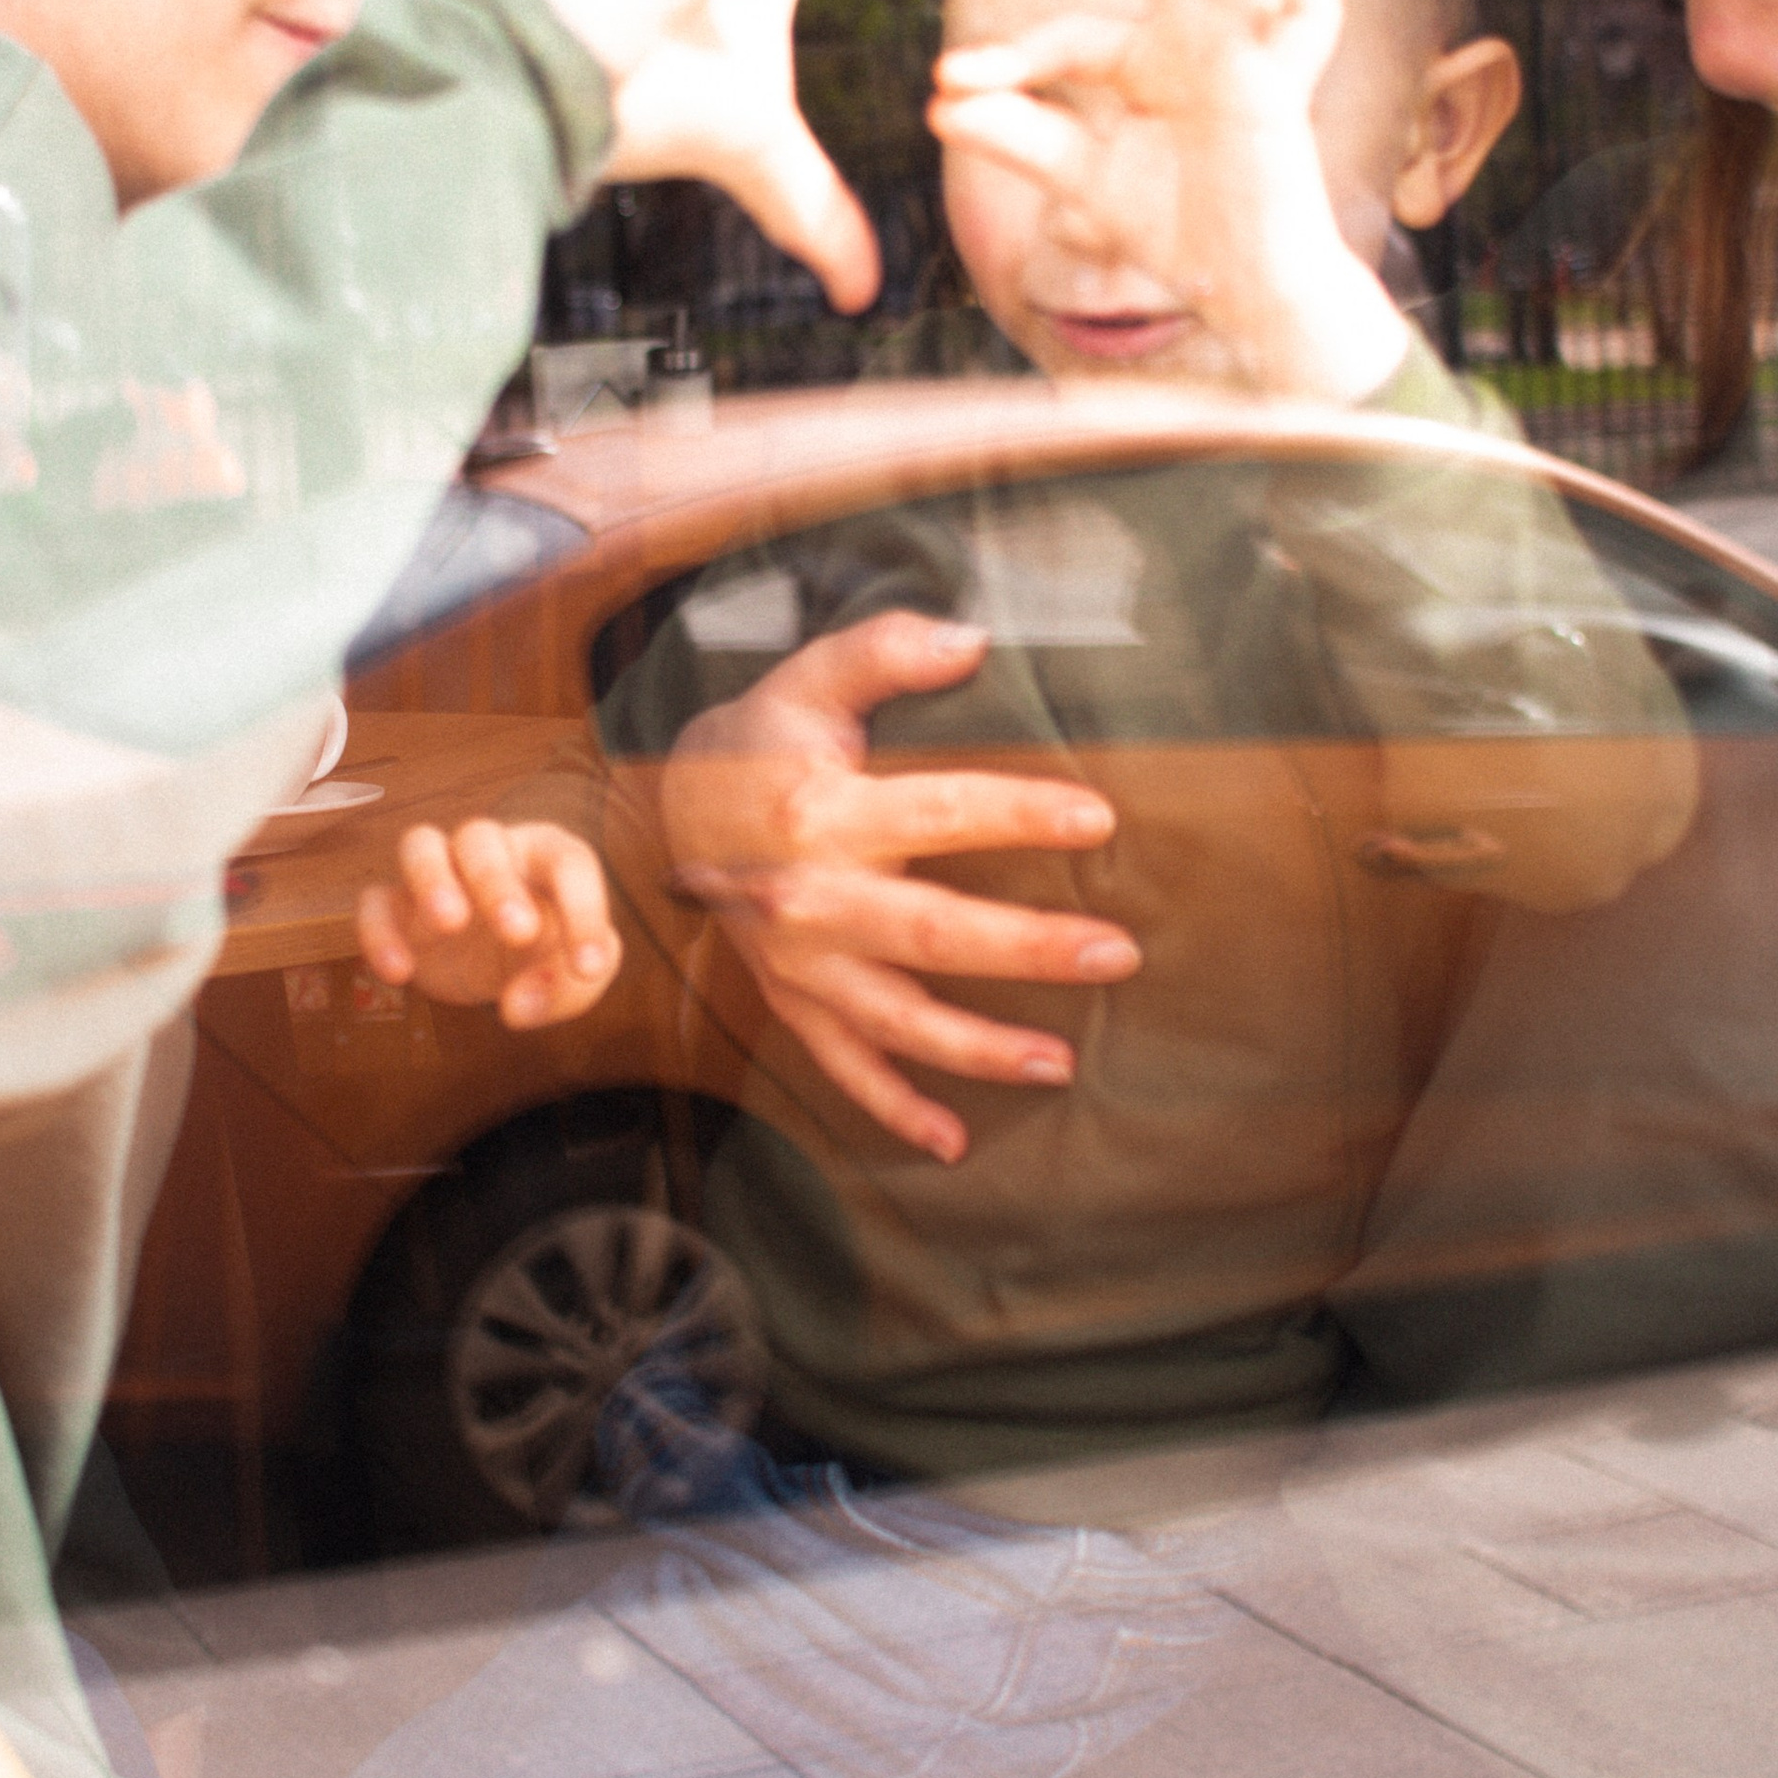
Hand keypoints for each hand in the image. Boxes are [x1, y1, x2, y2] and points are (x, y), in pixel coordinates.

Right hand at [356, 820, 619, 1030]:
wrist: (494, 965)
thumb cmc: (542, 954)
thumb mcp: (572, 977)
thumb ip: (563, 988)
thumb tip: (516, 1008)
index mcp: (546, 855)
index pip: (570, 863)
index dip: (585, 911)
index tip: (587, 967)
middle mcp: (490, 851)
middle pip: (482, 837)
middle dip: (499, 882)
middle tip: (519, 931)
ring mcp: (437, 872)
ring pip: (419, 843)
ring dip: (431, 878)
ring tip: (450, 924)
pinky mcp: (396, 904)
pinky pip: (374, 901)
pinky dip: (379, 931)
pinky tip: (399, 973)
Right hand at [659, 611, 1140, 1161]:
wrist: (662, 814)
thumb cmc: (757, 742)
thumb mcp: (806, 678)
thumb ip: (884, 651)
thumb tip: (971, 639)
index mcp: (821, 814)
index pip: (941, 811)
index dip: (1022, 813)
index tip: (1099, 820)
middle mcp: (807, 898)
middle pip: (935, 932)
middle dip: (1030, 948)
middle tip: (1116, 952)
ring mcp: (797, 964)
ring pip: (897, 1018)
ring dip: (980, 1049)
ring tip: (1062, 1063)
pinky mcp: (789, 1001)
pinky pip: (842, 1065)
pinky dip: (894, 1107)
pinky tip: (955, 1139)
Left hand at [928, 0, 1405, 401]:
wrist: (1245, 294)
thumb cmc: (1174, 230)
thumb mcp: (1079, 179)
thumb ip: (1018, 138)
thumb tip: (938, 106)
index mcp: (1147, 56)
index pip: (1065, 37)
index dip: (1008, 60)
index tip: (944, 83)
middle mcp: (1201, 35)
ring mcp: (1251, 51)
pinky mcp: (1290, 83)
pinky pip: (1308, 15)